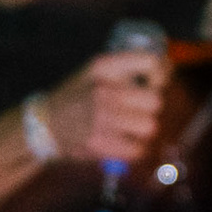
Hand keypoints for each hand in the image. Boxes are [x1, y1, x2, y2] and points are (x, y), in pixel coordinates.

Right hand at [43, 49, 167, 163]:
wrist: (44, 125)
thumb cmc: (77, 96)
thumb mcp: (95, 71)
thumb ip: (127, 67)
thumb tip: (167, 67)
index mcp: (105, 67)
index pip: (152, 62)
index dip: (162, 73)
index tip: (155, 82)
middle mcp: (105, 90)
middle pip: (156, 100)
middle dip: (150, 107)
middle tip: (138, 110)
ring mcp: (102, 118)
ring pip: (150, 126)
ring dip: (143, 129)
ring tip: (128, 127)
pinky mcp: (101, 144)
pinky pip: (138, 149)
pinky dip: (134, 149)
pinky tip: (122, 142)